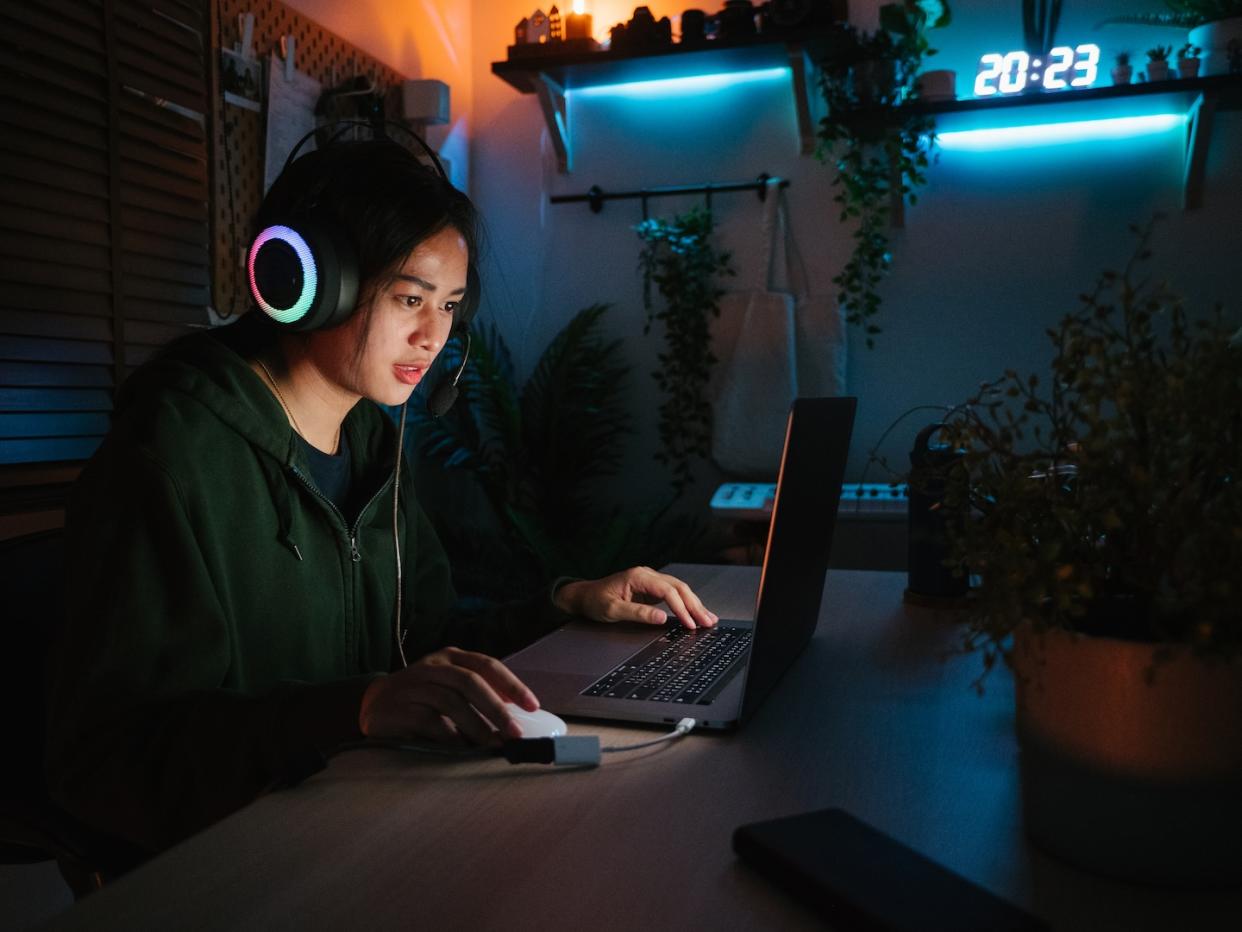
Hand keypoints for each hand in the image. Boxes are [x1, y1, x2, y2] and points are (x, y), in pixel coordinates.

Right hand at [358, 647, 537, 743]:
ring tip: (493, 745)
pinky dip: (449, 735)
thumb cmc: (422, 698)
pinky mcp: (397, 707)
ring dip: (476, 726)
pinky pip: (429, 721)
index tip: (533, 705)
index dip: (512, 684)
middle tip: (514, 733)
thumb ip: (477, 695)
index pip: (486, 665)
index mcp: (450, 657)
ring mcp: (413, 685)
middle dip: (496, 709)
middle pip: (470, 682)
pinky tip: (461, 748)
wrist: (372, 704)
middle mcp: (432, 666)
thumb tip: (515, 719)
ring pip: (451, 701)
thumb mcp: (449, 687)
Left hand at [554, 566, 718, 629]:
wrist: (584, 596)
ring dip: (694, 605)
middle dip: (695, 605)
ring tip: (708, 619)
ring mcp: (651, 581)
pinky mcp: (652, 590)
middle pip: (679, 587)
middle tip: (708, 622)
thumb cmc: (595, 601)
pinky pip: (674, 595)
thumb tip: (662, 618)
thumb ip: (638, 614)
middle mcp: (647, 575)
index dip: (681, 607)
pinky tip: (695, 614)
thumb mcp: (613, 610)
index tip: (689, 623)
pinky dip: (686, 605)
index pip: (667, 590)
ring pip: (679, 590)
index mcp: (639, 576)